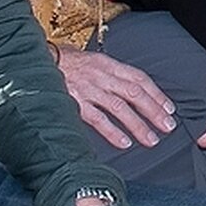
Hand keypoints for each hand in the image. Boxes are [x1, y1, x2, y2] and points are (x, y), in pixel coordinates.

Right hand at [56, 46, 176, 149]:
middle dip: (154, 111)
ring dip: (138, 125)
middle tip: (168, 127)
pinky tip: (124, 143)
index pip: (139, 79)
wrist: (35, 62)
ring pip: (120, 108)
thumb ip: (110, 75)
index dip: (156, 94)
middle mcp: (102, 75)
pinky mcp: (74, 102)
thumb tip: (132, 91)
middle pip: (135, 94)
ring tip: (151, 139)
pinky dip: (112, 131)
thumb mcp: (92, 62)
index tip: (169, 108)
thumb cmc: (66, 64)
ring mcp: (89, 89)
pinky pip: (97, 119)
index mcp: (108, 64)